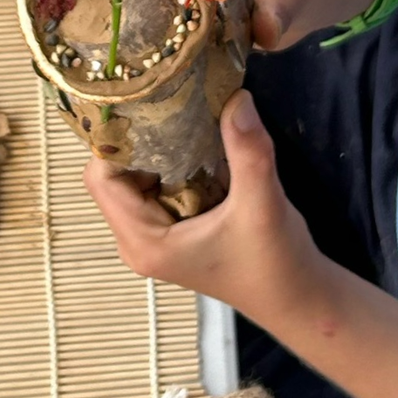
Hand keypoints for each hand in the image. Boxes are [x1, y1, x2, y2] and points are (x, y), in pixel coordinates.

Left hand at [85, 93, 326, 330]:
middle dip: (142, 140)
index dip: (118, 140)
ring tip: (189, 119)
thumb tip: (236, 98)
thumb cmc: (275, 264)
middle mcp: (139, 241)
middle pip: (116, 174)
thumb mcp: (262, 205)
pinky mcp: (173, 230)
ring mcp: (155, 237)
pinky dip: (176, 162)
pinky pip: (159, 185)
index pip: (101, 178)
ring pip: (138, 177)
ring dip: (161, 149)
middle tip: (174, 106)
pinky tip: (202, 144)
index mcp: (145, 242)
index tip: (148, 106)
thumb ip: (248, 152)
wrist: (297, 299)